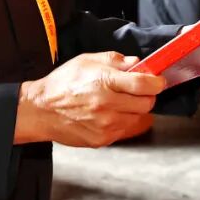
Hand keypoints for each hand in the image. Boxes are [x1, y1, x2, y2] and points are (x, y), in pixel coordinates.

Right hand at [14, 52, 166, 147]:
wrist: (41, 111)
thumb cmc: (62, 83)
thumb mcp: (86, 60)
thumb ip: (114, 60)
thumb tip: (137, 64)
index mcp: (104, 82)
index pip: (143, 84)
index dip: (156, 82)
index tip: (158, 80)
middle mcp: (107, 105)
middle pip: (146, 103)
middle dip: (147, 95)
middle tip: (139, 91)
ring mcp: (106, 125)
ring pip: (139, 119)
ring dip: (136, 110)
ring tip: (122, 103)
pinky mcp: (103, 140)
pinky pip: (125, 130)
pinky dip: (124, 122)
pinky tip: (111, 114)